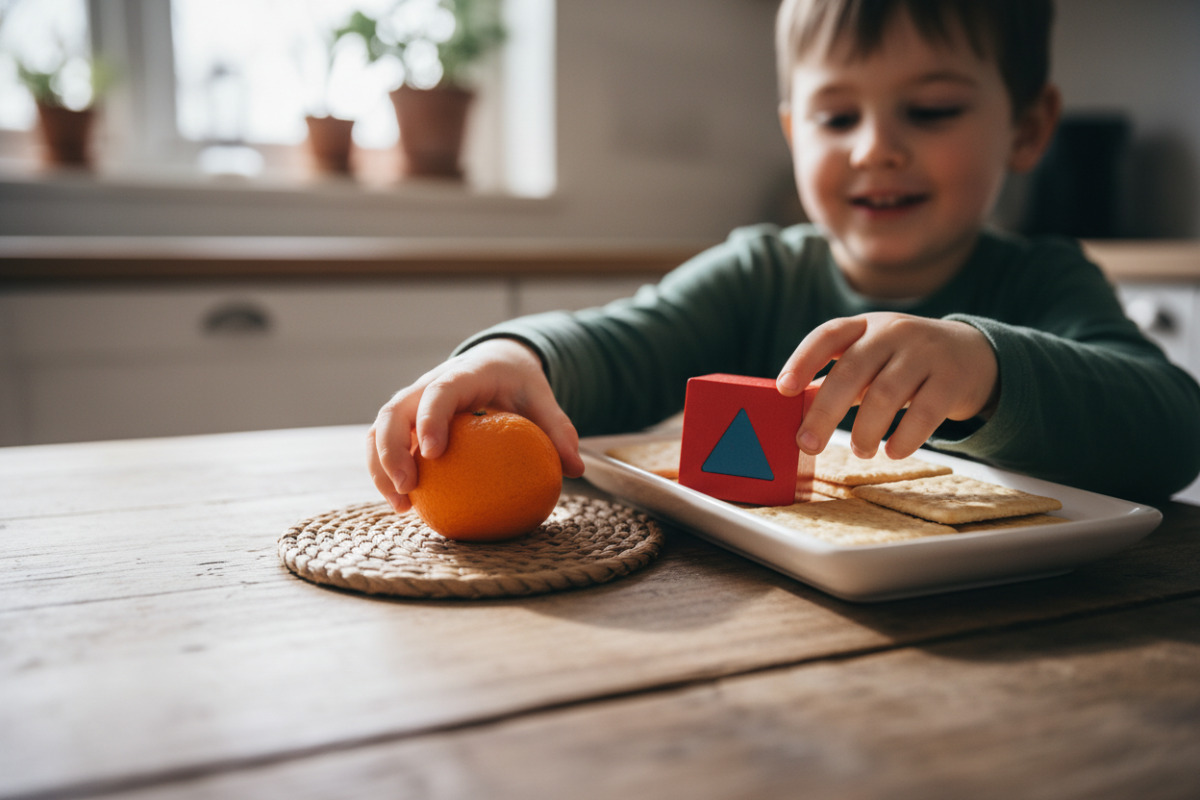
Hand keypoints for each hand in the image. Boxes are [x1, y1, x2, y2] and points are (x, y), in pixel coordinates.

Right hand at [366, 338, 584, 512]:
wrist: (495, 363)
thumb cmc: (517, 383)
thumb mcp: (542, 398)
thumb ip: (558, 429)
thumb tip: (576, 469)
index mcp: (461, 375)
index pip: (439, 392)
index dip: (431, 419)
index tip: (434, 453)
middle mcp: (427, 385)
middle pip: (393, 413)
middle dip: (391, 451)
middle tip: (409, 488)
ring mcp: (412, 404)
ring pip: (380, 431)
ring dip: (381, 468)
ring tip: (403, 507)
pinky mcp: (406, 423)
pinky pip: (386, 446)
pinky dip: (388, 475)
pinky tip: (408, 508)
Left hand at [776, 313, 998, 459]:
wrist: (975, 354)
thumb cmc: (906, 361)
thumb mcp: (873, 356)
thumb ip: (839, 378)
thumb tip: (796, 412)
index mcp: (865, 327)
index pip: (827, 335)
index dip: (802, 360)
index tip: (784, 389)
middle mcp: (893, 332)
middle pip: (852, 371)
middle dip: (824, 412)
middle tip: (807, 444)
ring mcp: (925, 353)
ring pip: (886, 394)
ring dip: (865, 430)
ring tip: (860, 450)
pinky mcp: (953, 379)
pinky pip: (925, 412)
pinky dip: (905, 437)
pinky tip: (893, 452)